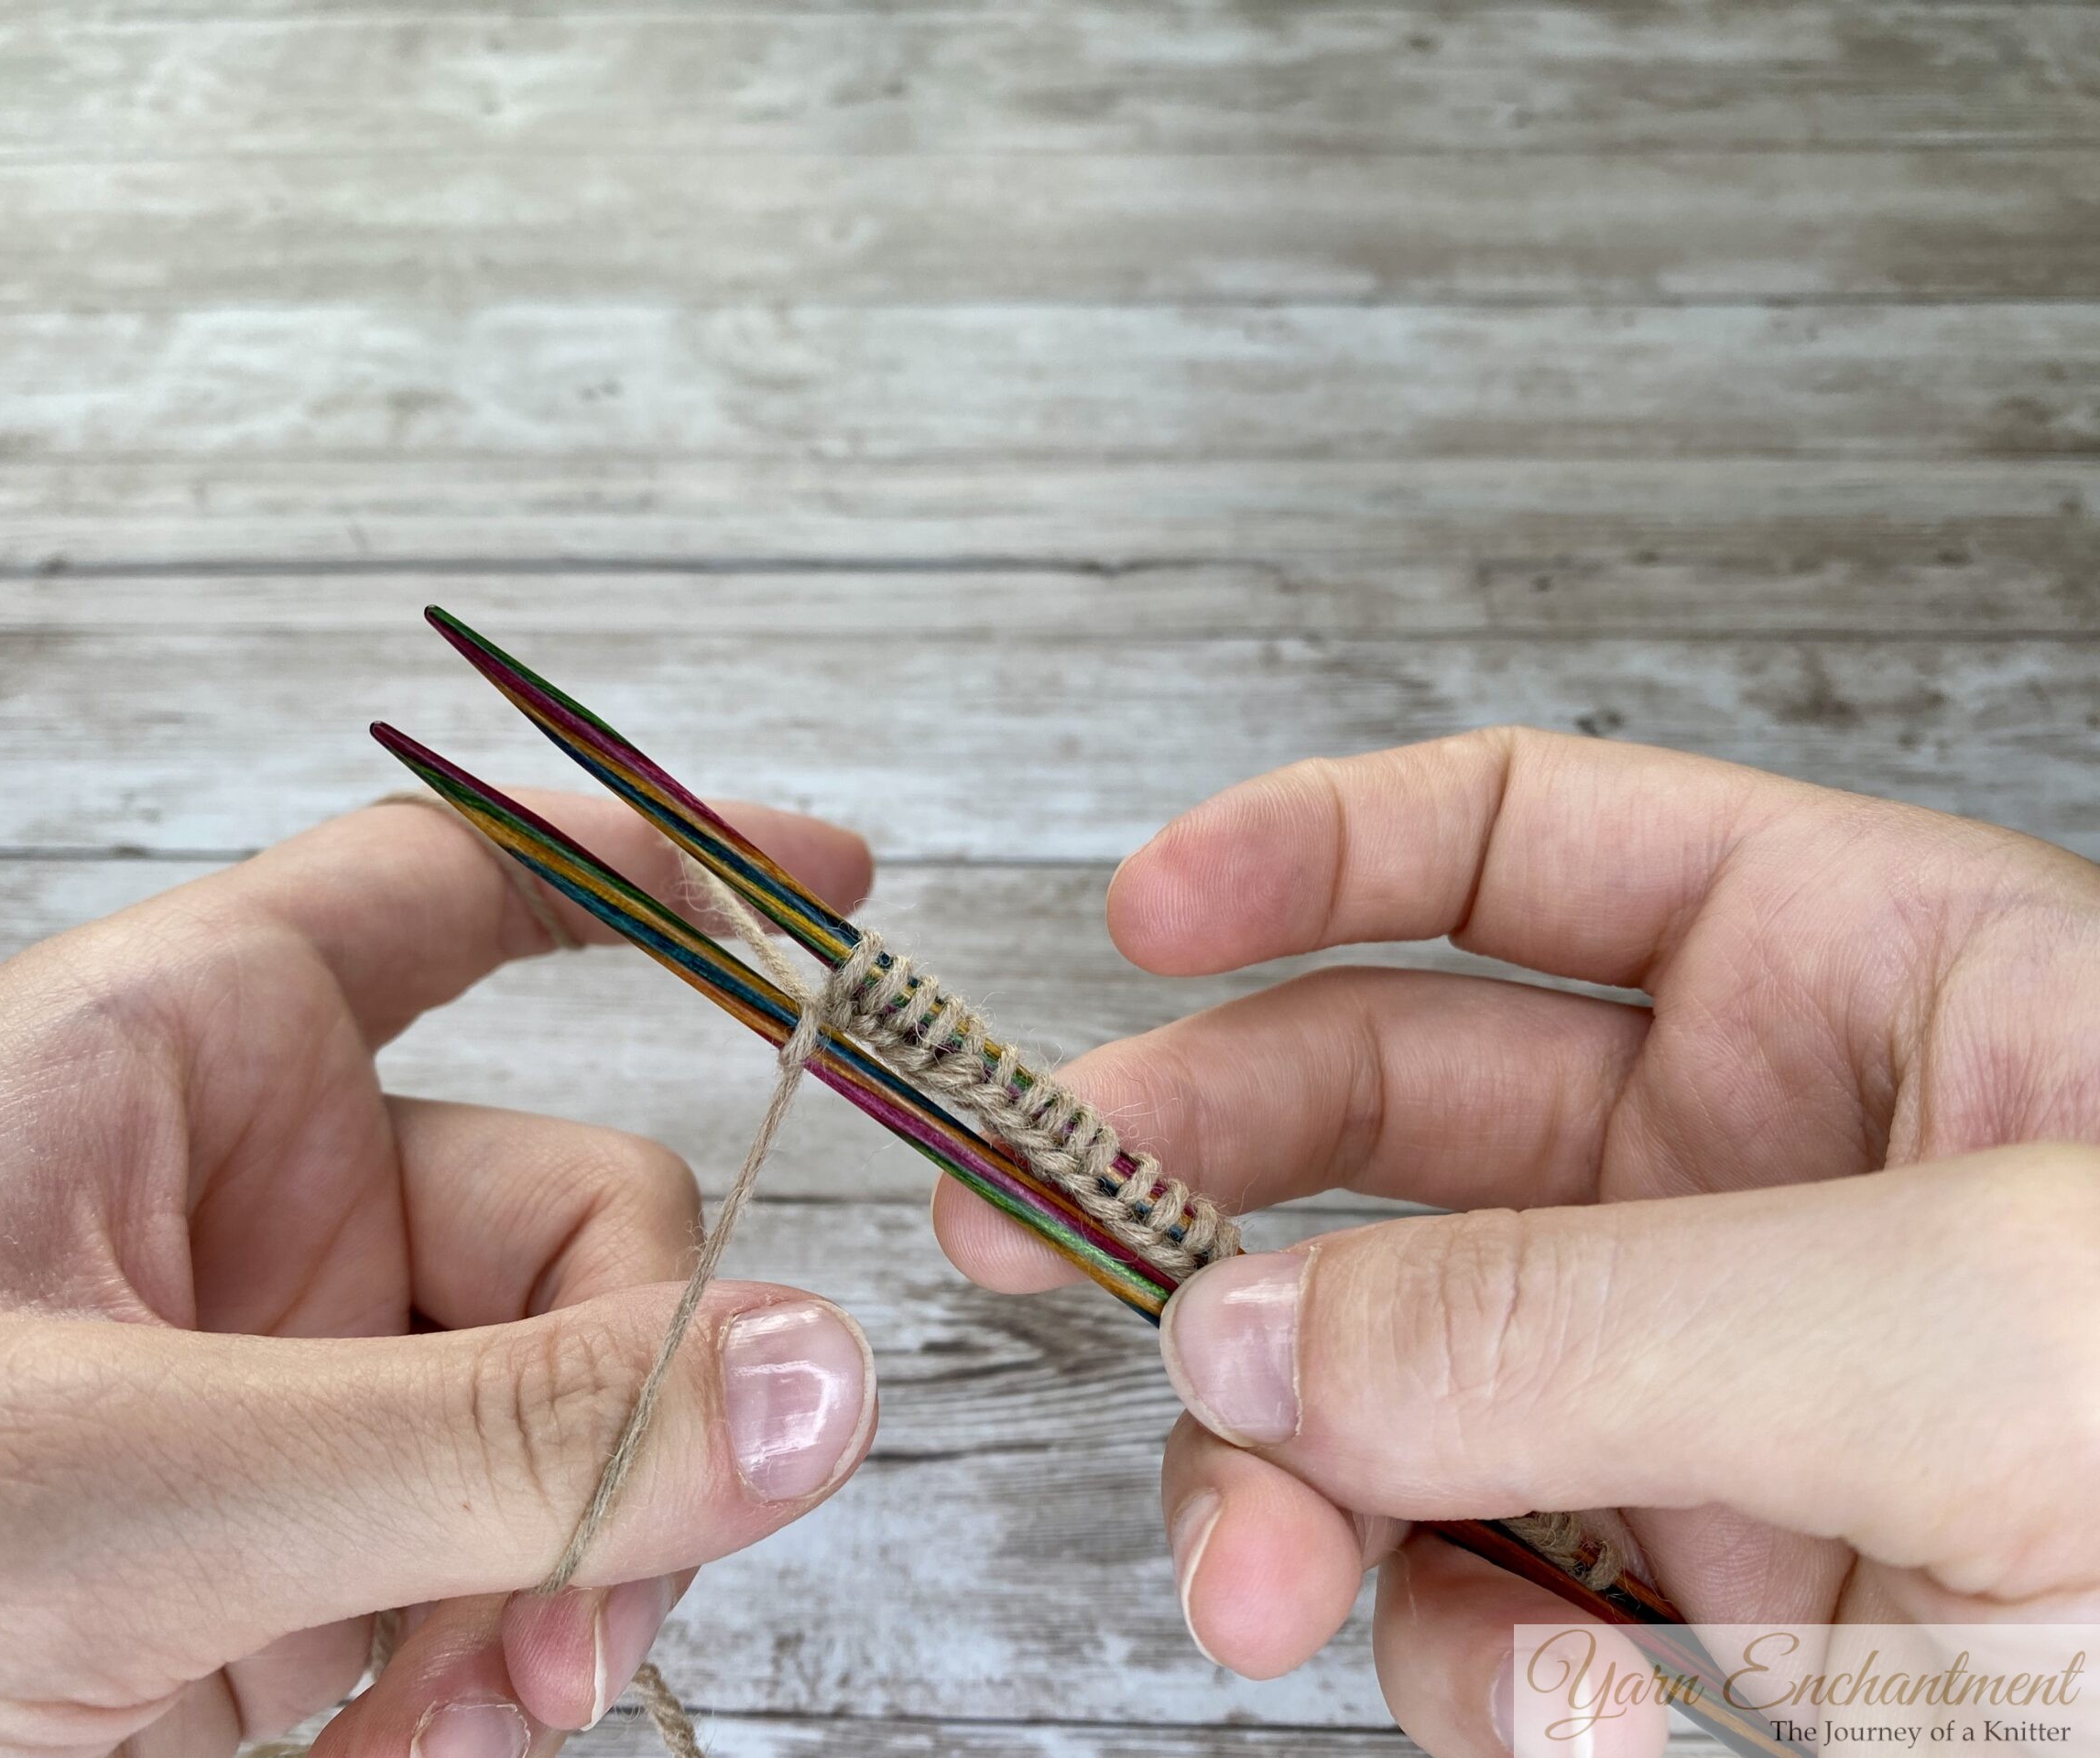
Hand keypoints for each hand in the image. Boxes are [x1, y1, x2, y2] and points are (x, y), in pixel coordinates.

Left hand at [0, 794, 877, 1757]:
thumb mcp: (121, 1497)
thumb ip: (483, 1437)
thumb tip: (814, 1373)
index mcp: (168, 1061)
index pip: (449, 885)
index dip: (647, 861)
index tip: (835, 887)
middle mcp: (257, 1198)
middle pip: (584, 1219)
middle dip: (620, 1414)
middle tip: (570, 1608)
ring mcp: (300, 1376)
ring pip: (585, 1409)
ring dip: (569, 1574)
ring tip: (462, 1721)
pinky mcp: (314, 1542)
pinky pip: (521, 1553)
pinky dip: (504, 1663)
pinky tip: (402, 1751)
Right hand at [937, 728, 2099, 1757]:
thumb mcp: (1969, 1341)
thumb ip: (1576, 1316)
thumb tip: (1245, 1329)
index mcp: (1874, 988)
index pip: (1534, 845)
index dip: (1316, 852)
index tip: (1136, 911)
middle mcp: (1765, 1175)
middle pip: (1393, 1116)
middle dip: (1210, 1185)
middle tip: (1041, 1243)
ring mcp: (1717, 1392)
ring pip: (1398, 1381)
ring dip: (1296, 1480)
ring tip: (1263, 1579)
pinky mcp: (1707, 1599)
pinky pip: (1487, 1588)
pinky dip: (1463, 1661)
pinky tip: (1550, 1720)